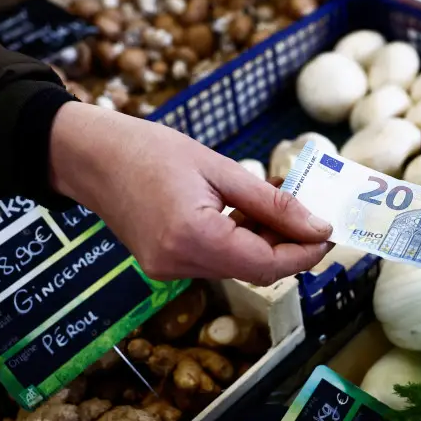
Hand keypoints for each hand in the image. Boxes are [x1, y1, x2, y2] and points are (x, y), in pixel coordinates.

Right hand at [48, 103, 331, 284]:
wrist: (91, 156)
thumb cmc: (150, 150)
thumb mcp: (219, 168)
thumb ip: (271, 203)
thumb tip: (318, 227)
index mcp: (193, 237)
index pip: (267, 264)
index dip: (304, 253)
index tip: (330, 233)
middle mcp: (179, 263)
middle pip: (255, 271)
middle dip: (289, 247)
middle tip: (312, 215)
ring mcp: (168, 269)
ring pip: (238, 268)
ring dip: (266, 242)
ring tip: (277, 205)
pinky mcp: (163, 264)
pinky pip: (216, 261)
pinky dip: (240, 242)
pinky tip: (248, 214)